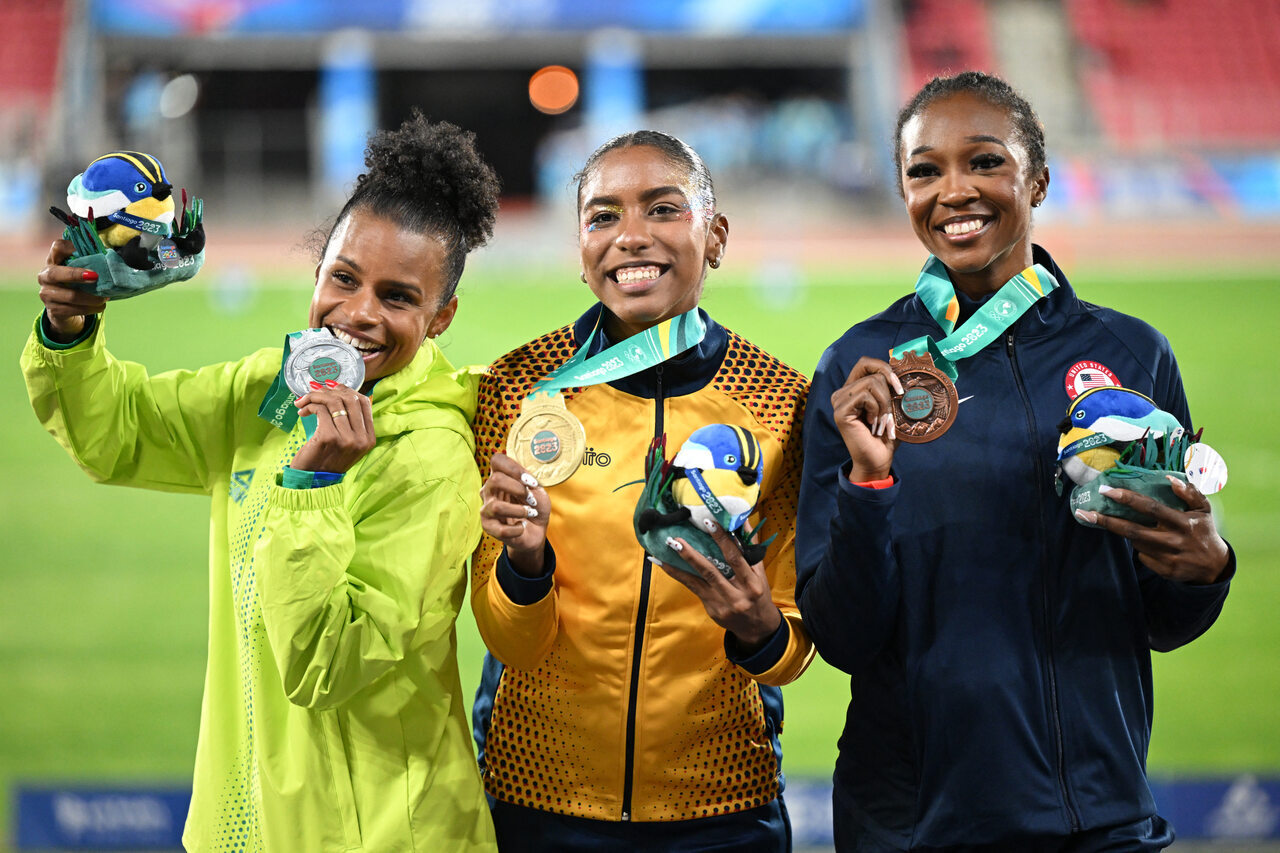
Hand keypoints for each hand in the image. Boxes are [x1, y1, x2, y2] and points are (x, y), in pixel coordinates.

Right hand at [38, 240, 105, 341]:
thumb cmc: (77, 285)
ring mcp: (47, 294)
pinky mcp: (54, 310)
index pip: (57, 247)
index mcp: (53, 261)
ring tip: (105, 297)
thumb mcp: (81, 271)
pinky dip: (91, 308)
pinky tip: (100, 306)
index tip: (89, 252)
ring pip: (70, 296)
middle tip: (95, 277)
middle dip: (75, 275)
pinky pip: (75, 310)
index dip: (71, 247)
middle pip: (55, 274)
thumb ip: (91, 261)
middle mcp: (45, 276)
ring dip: (92, 297)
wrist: (66, 310)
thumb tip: (111, 254)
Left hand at [289, 384, 375, 473]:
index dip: (347, 390)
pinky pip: (320, 410)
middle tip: (314, 393)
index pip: (365, 403)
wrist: (312, 482)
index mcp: (368, 438)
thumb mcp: (346, 443)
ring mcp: (346, 438)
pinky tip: (302, 411)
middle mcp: (360, 438)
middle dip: (329, 391)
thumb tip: (343, 391)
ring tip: (304, 401)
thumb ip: (350, 423)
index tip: (331, 387)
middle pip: (350, 399)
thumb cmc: (326, 459)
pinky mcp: (328, 437)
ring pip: (334, 402)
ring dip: (315, 397)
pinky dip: (309, 406)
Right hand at [480, 453, 549, 575]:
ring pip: (497, 507)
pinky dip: (518, 529)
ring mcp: (486, 509)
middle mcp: (489, 490)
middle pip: (495, 480)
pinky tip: (521, 527)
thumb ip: (528, 481)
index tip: (529, 481)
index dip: (514, 468)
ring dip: (519, 511)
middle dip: (518, 489)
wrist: (536, 531)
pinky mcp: (488, 527)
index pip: (497, 460)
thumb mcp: (538, 490)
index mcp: (500, 477)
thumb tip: (523, 479)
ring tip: (529, 513)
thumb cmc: (535, 507)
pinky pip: (502, 530)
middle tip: (531, 499)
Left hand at [660, 519, 782, 651]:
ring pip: (698, 580)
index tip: (709, 523)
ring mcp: (722, 604)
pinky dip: (678, 574)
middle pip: (711, 571)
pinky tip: (664, 563)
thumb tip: (742, 520)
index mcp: (752, 584)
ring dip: (680, 563)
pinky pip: (693, 587)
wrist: (757, 627)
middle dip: (692, 554)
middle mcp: (737, 596)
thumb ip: (750, 547)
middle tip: (677, 539)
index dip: (722, 540)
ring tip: (667, 547)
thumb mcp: (760, 573)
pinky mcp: (711, 608)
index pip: (735, 558)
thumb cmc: (759, 595)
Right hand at [831, 357, 902, 481]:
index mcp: (853, 388)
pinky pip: (865, 396)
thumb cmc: (886, 434)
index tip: (899, 387)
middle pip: (872, 373)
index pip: (866, 363)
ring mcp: (839, 401)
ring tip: (883, 422)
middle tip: (890, 415)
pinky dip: (876, 410)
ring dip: (884, 404)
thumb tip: (905, 368)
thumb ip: (892, 388)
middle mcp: (842, 392)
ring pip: (871, 383)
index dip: (884, 368)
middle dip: (888, 393)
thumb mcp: (892, 406)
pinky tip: (873, 424)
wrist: (878, 459)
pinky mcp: (840, 411)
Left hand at [1075, 476, 1229, 584]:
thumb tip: (1169, 478)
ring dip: (1126, 532)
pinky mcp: (1163, 571)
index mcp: (1182, 522)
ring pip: (1135, 543)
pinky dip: (1142, 549)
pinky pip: (1143, 557)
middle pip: (1132, 531)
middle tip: (1084, 511)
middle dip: (1106, 521)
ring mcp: (1168, 558)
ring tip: (1124, 524)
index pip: (1150, 508)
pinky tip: (1150, 545)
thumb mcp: (1203, 509)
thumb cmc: (1203, 530)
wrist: (1214, 566)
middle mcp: (1173, 541)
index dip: (1127, 498)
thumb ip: (1189, 492)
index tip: (1105, 490)